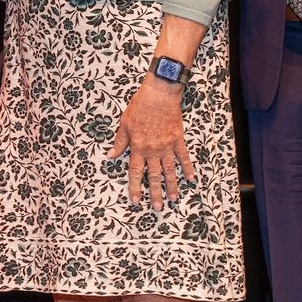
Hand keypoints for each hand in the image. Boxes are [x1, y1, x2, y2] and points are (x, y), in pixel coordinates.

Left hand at [109, 76, 194, 209]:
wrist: (159, 94)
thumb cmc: (140, 106)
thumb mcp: (124, 124)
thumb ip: (119, 142)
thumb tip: (111, 156)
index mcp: (138, 147)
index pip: (136, 172)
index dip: (135, 187)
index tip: (135, 201)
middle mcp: (153, 150)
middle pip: (154, 175)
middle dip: (155, 193)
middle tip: (157, 208)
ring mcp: (167, 146)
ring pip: (169, 170)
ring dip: (171, 185)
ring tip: (173, 199)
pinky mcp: (178, 139)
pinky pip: (183, 156)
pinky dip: (187, 168)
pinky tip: (191, 179)